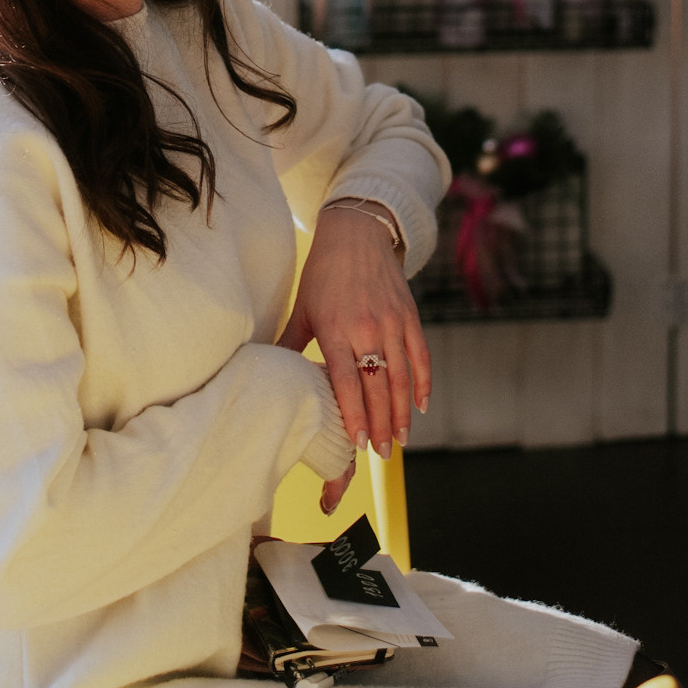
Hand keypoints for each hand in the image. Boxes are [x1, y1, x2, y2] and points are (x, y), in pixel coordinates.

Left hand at [278, 205, 431, 465]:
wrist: (357, 232)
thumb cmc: (323, 273)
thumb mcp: (302, 308)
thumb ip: (289, 344)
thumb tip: (265, 373)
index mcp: (335, 329)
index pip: (346, 381)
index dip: (354, 414)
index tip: (358, 444)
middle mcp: (366, 327)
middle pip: (377, 386)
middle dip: (380, 424)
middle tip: (381, 454)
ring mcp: (392, 322)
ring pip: (401, 376)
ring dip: (402, 412)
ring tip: (400, 440)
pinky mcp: (409, 315)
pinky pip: (420, 355)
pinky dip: (423, 382)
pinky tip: (421, 406)